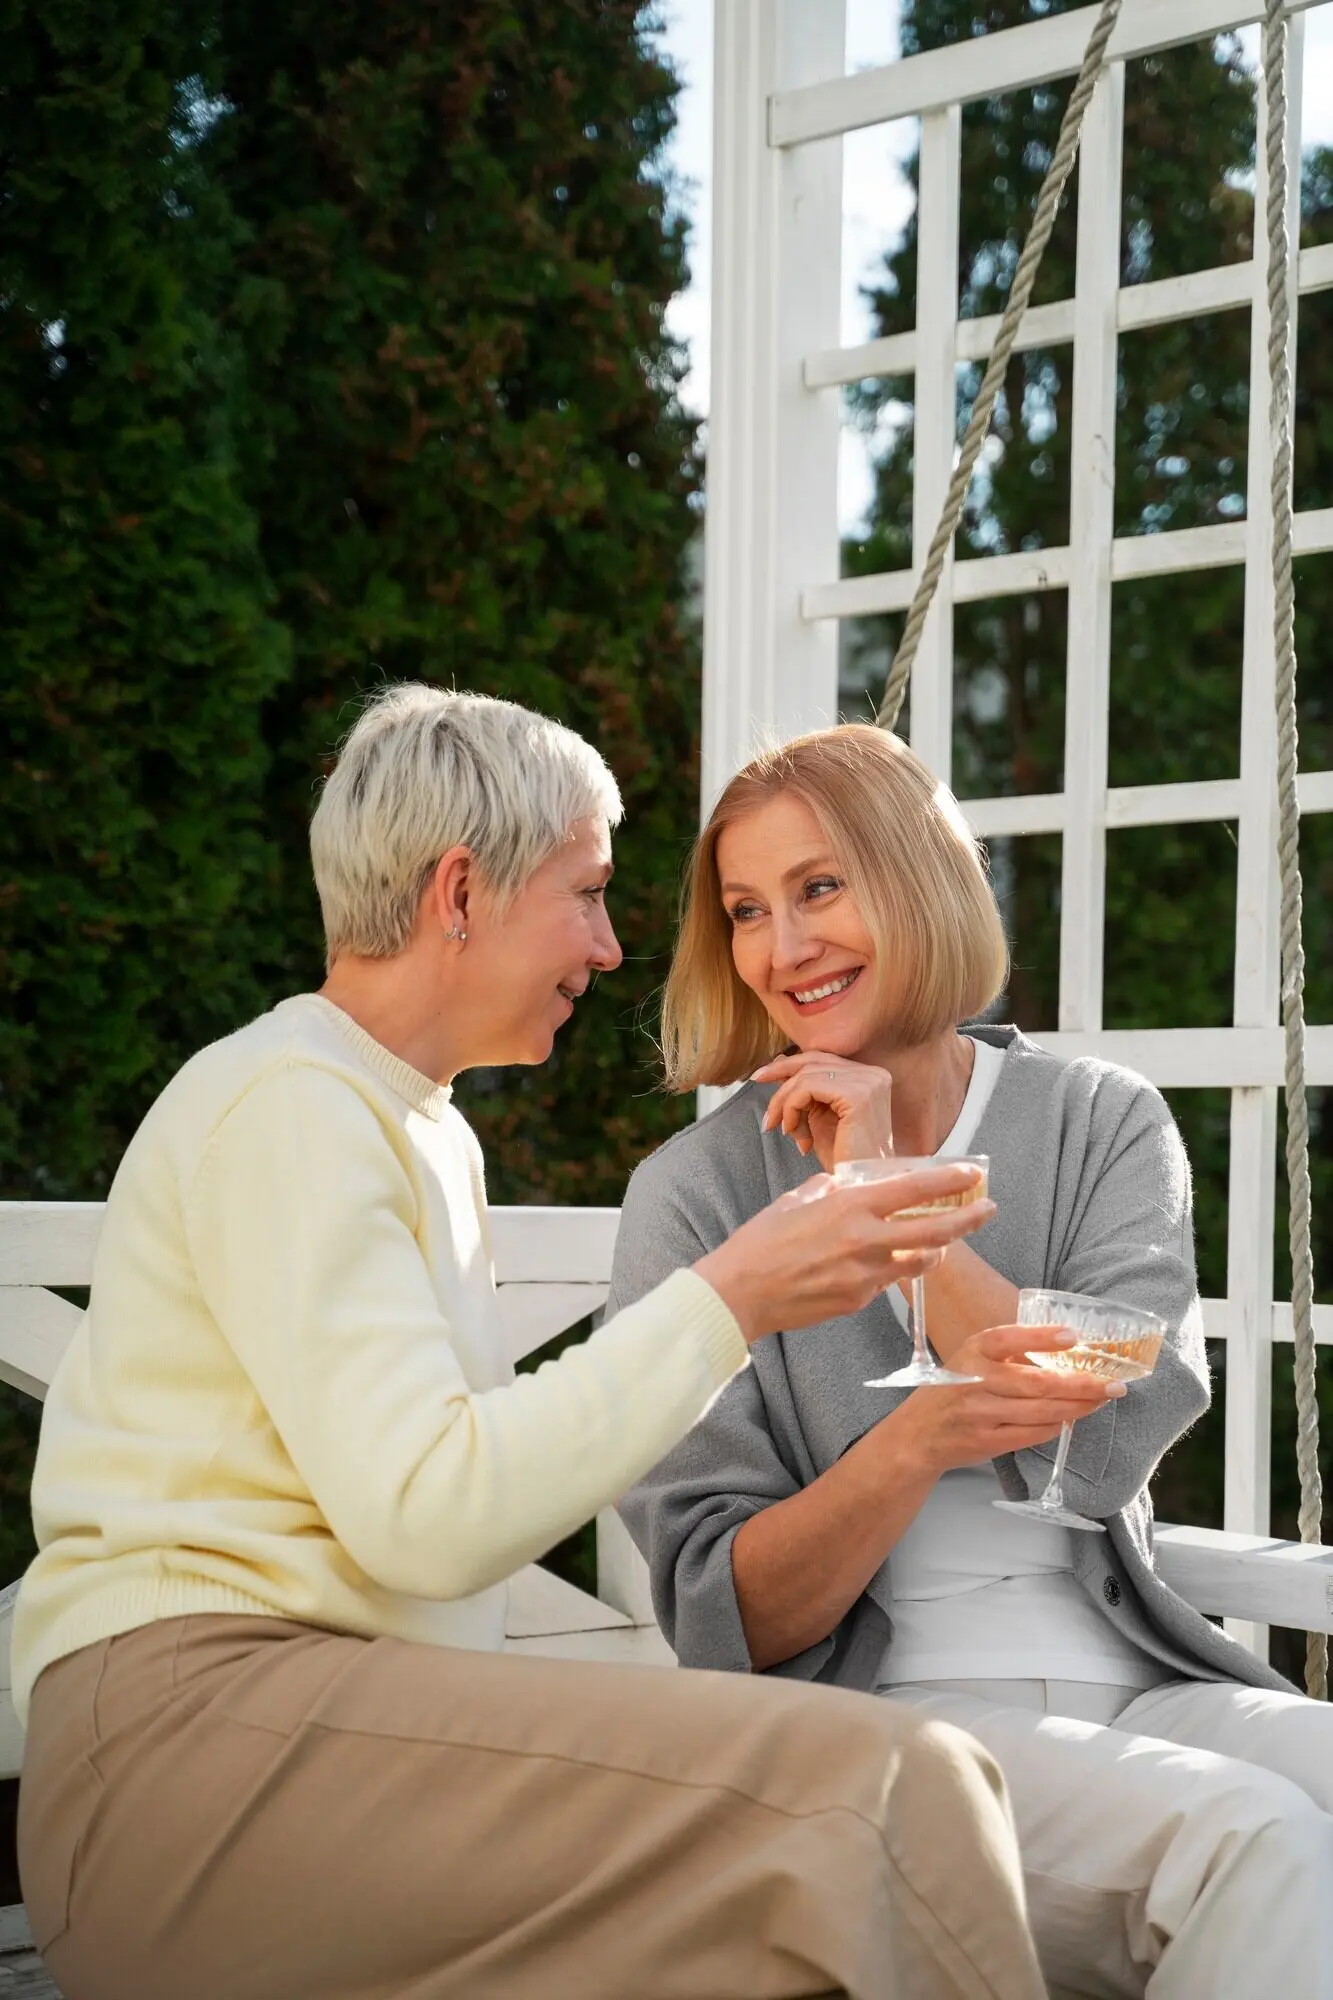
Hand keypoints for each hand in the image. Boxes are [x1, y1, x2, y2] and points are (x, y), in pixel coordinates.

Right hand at [695, 1161, 993, 1344]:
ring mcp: (865, 1274)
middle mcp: (865, 1239)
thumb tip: (848, 1184)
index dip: (949, 1180)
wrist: (740, 1292)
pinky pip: (887, 1282)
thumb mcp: (798, 1200)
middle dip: (968, 1219)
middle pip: (935, 1230)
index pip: (914, 1188)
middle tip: (988, 1210)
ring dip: (936, 1249)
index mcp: (850, 1206)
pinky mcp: (859, 1300)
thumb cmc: (762, 1240)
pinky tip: (882, 1264)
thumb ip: (831, 1190)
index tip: (973, 1173)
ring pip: (920, 1261)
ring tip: (943, 1241)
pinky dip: (891, 1269)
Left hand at [751, 1050, 893, 1171]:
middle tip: (755, 1083)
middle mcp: (874, 1075)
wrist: (859, 1187)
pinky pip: (808, 1087)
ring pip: (807, 1075)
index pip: (822, 1059)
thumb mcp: (818, 1115)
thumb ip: (804, 1088)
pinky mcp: (858, 1095)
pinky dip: (791, 1107)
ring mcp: (868, 1083)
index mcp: (870, 1077)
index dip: (789, 1065)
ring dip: (784, 1101)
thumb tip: (779, 1061)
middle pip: (814, 1061)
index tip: (761, 1076)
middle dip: (780, 1074)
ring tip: (782, 1128)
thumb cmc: (842, 1158)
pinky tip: (792, 1131)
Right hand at [889, 1324, 1126, 1474]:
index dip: (1041, 1337)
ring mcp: (980, 1414)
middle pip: (1037, 1383)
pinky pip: (1033, 1433)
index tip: (1073, 1336)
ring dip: (1078, 1406)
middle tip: (1113, 1383)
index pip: (1007, 1339)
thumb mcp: (970, 1359)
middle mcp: (974, 1381)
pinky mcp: (987, 1441)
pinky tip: (1073, 1417)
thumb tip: (1066, 1349)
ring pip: (1041, 1411)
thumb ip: (1007, 1353)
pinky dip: (1057, 1426)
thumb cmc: (952, 1390)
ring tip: (1102, 1399)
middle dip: (1081, 1383)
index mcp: (971, 1352)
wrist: (918, 1435)